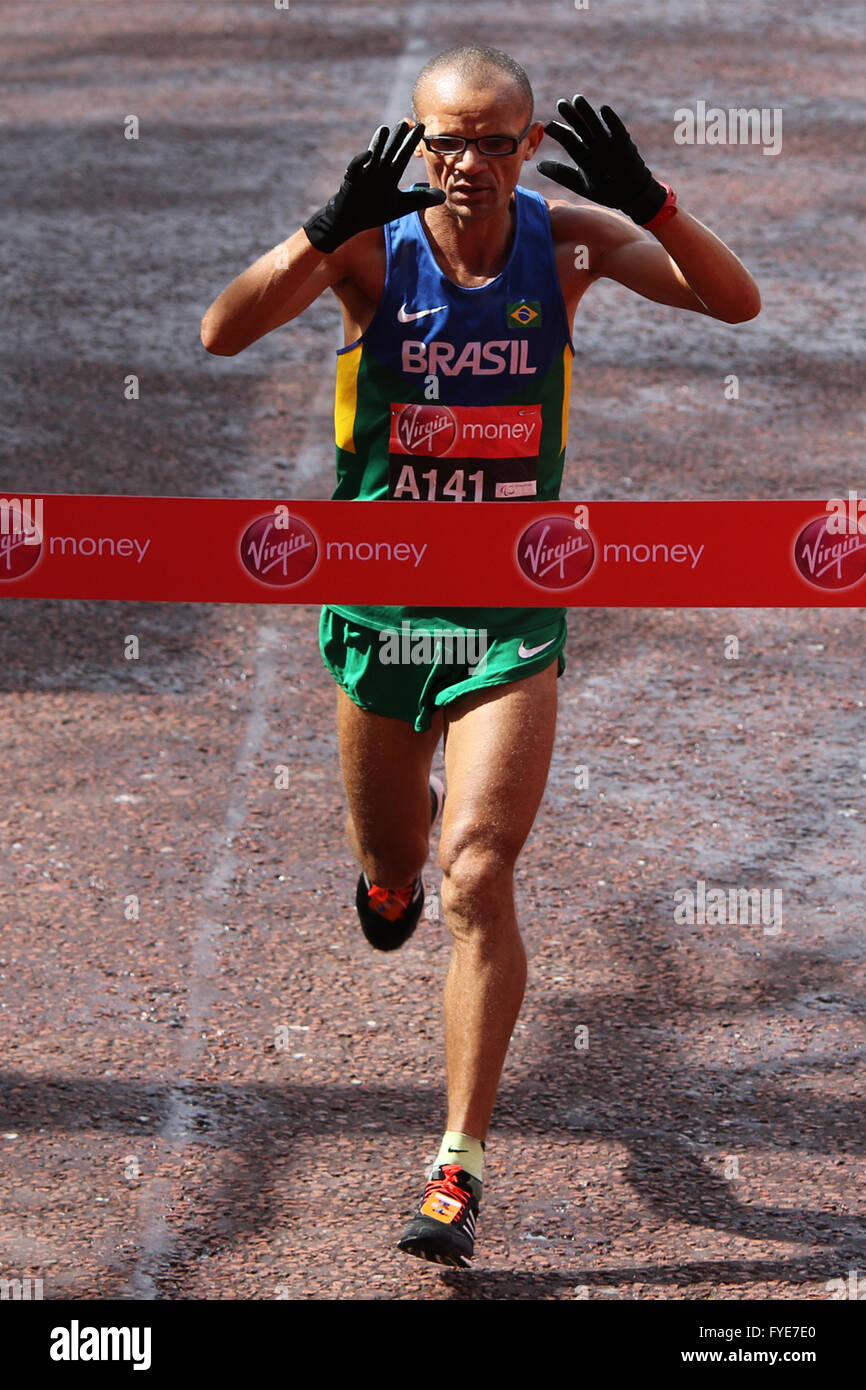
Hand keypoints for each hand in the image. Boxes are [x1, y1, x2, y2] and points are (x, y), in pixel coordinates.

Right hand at [304, 121, 446, 252]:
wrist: (350, 220)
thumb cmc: (374, 211)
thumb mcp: (402, 206)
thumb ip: (421, 198)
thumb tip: (444, 196)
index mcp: (390, 175)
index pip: (403, 155)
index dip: (412, 142)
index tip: (423, 128)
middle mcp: (379, 171)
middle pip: (389, 151)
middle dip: (397, 138)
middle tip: (405, 122)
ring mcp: (364, 174)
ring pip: (373, 156)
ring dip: (378, 144)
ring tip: (385, 129)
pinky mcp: (352, 181)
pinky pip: (356, 168)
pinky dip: (361, 161)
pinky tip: (368, 154)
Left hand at [537, 96, 665, 225]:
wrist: (629, 195)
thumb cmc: (604, 189)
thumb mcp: (579, 183)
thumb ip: (560, 173)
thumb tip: (538, 165)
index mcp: (583, 153)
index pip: (568, 139)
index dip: (558, 131)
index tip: (547, 126)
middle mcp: (594, 145)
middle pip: (580, 127)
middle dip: (571, 115)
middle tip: (561, 103)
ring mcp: (608, 143)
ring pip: (596, 125)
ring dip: (587, 112)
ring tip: (578, 100)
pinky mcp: (623, 144)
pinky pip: (617, 130)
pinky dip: (611, 120)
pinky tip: (604, 109)